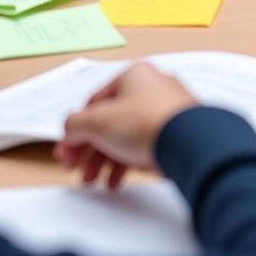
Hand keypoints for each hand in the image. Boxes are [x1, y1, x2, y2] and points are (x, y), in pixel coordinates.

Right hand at [54, 63, 196, 187]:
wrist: (188, 142)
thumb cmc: (147, 122)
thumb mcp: (98, 122)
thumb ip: (75, 125)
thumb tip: (70, 130)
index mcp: (133, 75)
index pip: (95, 102)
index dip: (76, 129)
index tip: (67, 151)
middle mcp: (152, 87)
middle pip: (110, 121)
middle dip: (89, 150)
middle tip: (77, 170)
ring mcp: (166, 109)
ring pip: (126, 135)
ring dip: (105, 160)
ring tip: (95, 181)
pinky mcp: (176, 131)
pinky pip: (144, 145)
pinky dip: (127, 163)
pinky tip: (117, 181)